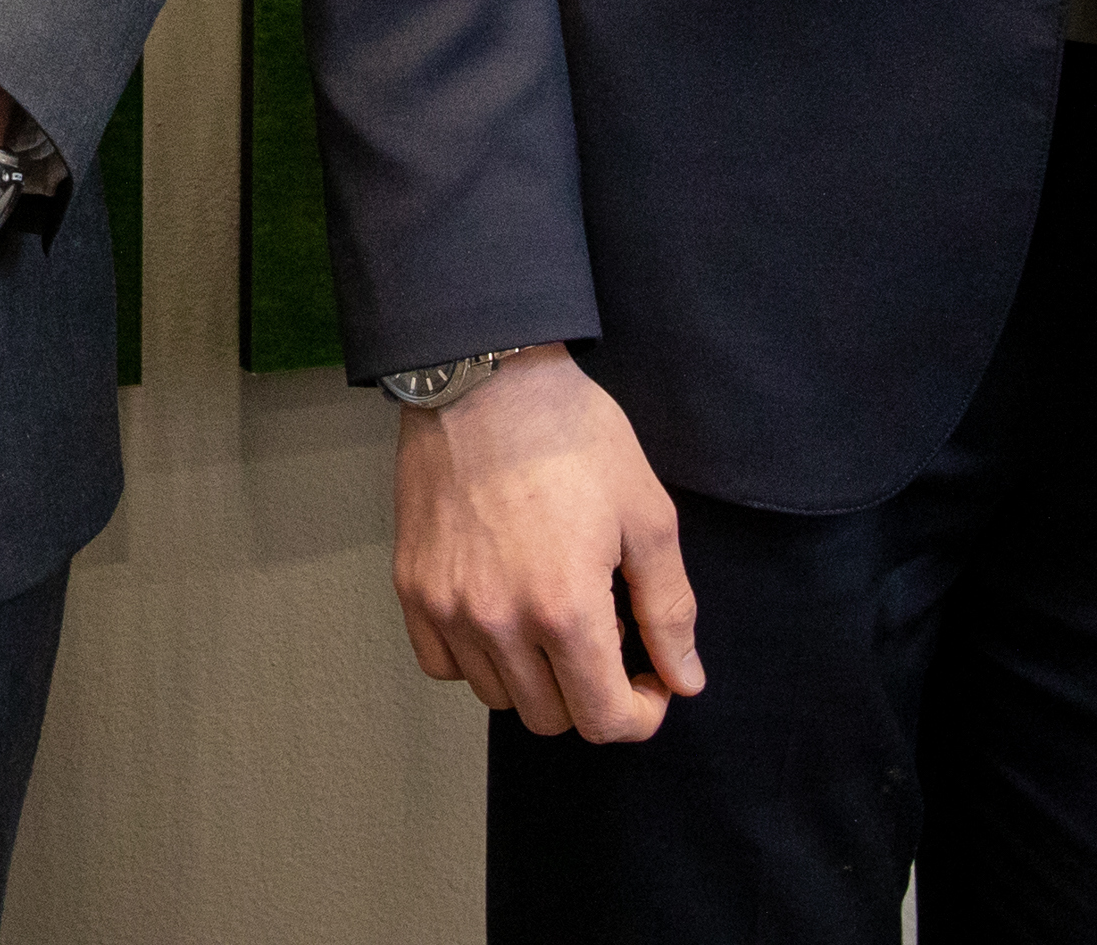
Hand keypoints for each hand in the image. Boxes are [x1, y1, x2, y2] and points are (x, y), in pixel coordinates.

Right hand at [392, 344, 702, 742]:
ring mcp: (447, 606)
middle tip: (607, 637)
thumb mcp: (648, 516)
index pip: (604, 721)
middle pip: (553, 718)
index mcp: (565, 609)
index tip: (651, 680)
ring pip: (498, 696)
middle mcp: (499, 622)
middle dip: (592, 693)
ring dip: (536, 678)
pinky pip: (442, 663)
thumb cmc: (573, 436)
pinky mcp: (412, 586)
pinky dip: (477, 658)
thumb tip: (684, 679)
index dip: (641, 714)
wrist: (485, 375)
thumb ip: (670, 610)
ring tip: (554, 617)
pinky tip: (502, 614)